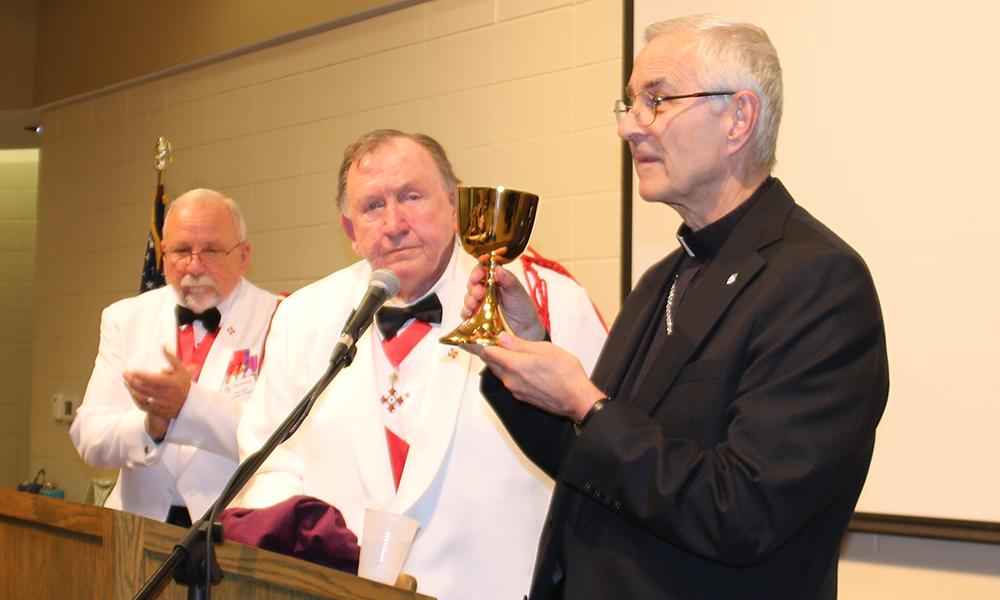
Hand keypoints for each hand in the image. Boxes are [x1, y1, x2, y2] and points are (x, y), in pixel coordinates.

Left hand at [123, 347, 192, 423]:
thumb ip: (172, 357)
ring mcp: (162, 403)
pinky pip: (144, 406)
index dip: (141, 375)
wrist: (191, 404)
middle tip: (125, 374)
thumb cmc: (184, 385)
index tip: (132, 370)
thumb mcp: (181, 370)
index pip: (153, 378)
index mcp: (172, 383)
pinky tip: (132, 393)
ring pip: (143, 396)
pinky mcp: (158, 411)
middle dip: (132, 380)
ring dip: (132, 389)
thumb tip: (164, 345)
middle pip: (145, 387)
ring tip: (126, 382)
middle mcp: (167, 394)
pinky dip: (136, 399)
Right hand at [463, 263, 545, 340]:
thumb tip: (497, 267)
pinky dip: (465, 312)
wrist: (525, 330)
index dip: (479, 269)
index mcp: (496, 281)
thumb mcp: (517, 291)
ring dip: (468, 298)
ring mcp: (480, 303)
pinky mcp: (476, 317)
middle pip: (473, 283)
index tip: (478, 273)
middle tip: (478, 292)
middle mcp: (486, 290)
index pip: (483, 270)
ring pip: (468, 297)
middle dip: (473, 285)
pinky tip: (469, 313)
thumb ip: (508, 279)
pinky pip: (466, 313)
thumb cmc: (523, 308)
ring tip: (474, 302)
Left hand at [465, 332, 603, 420]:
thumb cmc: (566, 373)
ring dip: (497, 360)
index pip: (488, 352)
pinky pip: (508, 380)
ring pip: (500, 371)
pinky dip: (507, 370)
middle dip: (486, 350)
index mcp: (515, 365)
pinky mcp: (521, 396)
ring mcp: (515, 389)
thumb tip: (502, 338)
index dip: (477, 343)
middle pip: (491, 362)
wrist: (577, 399)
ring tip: (500, 348)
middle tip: (482, 338)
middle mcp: (511, 379)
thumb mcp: (545, 350)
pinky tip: (516, 364)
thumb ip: (521, 345)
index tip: (466, 337)